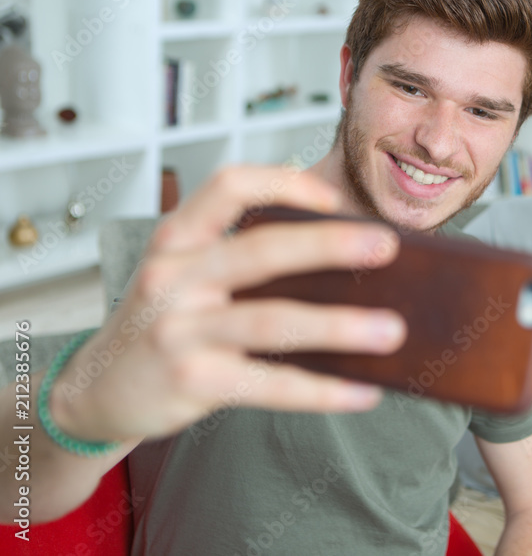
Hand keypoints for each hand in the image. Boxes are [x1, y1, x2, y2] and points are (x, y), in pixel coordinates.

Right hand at [49, 165, 406, 443]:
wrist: (98, 388)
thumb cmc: (164, 321)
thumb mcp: (186, 275)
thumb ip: (243, 259)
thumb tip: (347, 264)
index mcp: (178, 238)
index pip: (229, 187)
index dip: (283, 182)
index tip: (334, 197)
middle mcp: (174, 276)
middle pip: (261, 249)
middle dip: (330, 245)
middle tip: (386, 247)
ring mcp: (180, 330)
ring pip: (272, 320)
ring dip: (339, 326)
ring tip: (391, 331)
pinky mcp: (193, 381)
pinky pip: (270, 384)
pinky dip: (323, 389)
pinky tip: (362, 391)